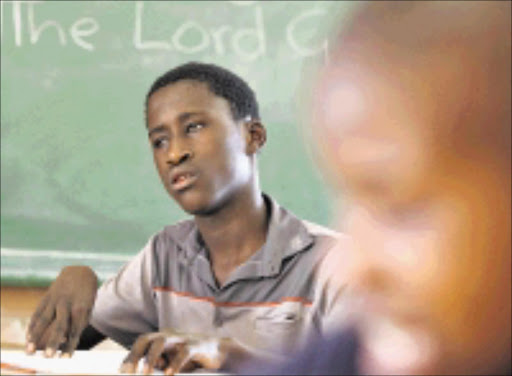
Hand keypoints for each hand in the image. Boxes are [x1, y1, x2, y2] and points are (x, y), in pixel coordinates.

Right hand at [25, 266, 97, 356]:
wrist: (80, 271)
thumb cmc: (86, 294)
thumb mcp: (89, 307)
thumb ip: (79, 322)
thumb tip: (65, 339)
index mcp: (81, 307)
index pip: (75, 330)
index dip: (70, 345)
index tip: (65, 358)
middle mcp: (67, 303)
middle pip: (59, 325)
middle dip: (53, 342)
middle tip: (48, 356)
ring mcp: (55, 299)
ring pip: (44, 319)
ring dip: (36, 336)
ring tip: (30, 350)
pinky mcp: (47, 296)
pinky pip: (38, 312)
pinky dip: (32, 325)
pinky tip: (28, 337)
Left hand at [119, 329, 238, 374]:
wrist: (220, 352)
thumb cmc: (193, 358)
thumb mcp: (172, 362)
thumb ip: (159, 363)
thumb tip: (146, 370)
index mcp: (162, 338)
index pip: (141, 343)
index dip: (130, 356)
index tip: (122, 372)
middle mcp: (170, 336)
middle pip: (146, 338)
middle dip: (135, 354)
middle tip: (129, 372)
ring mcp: (184, 339)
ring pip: (162, 341)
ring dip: (151, 357)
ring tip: (146, 373)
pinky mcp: (197, 345)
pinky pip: (184, 352)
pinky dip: (175, 363)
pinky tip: (169, 374)